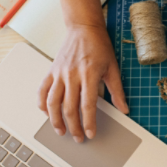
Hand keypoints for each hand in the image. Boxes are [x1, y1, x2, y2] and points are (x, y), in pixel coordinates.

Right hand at [38, 24, 127, 141]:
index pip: (88, 105)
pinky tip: (47, 113)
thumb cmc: (99, 47)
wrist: (83, 29)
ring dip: (55, 119)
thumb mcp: (113, 68)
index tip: (90, 134)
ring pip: (52, 102)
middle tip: (78, 137)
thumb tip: (124, 109)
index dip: (88, 122)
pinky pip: (42, 90)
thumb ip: (117, 91)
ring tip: (61, 131)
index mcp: (89, 75)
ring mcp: (59, 73)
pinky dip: (42, 104)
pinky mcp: (51, 71)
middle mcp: (71, 75)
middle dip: (73, 126)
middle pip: (69, 107)